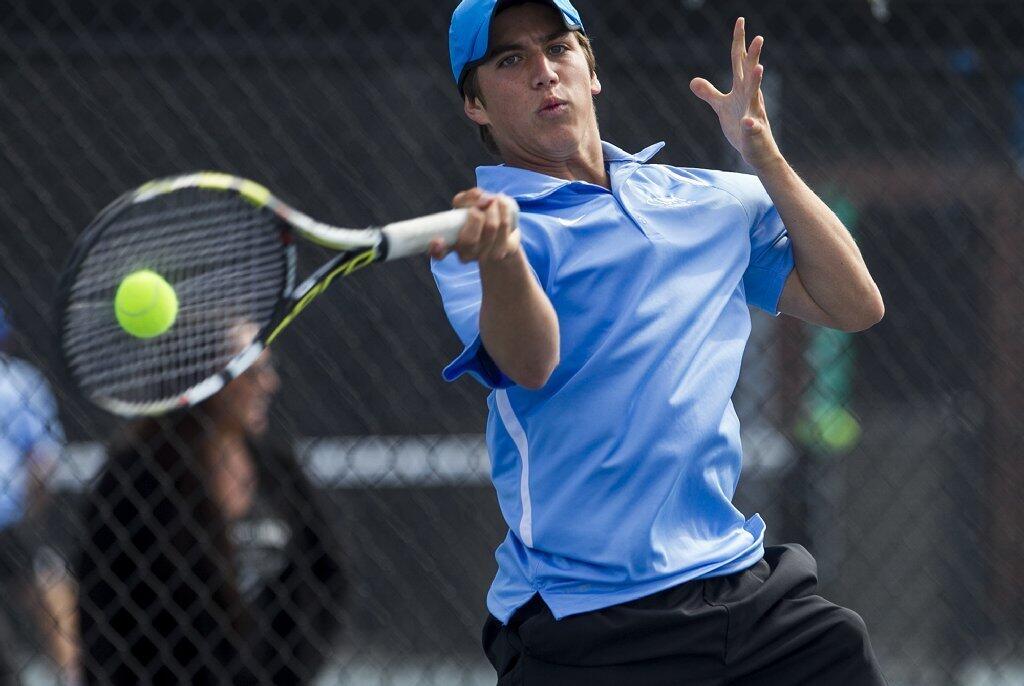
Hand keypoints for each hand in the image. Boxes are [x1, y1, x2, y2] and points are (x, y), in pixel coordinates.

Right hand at [429, 188, 521, 263]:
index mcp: (449, 244)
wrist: (501, 231)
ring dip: (492, 207)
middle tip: (480, 204)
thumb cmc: (476, 216)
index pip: (438, 253)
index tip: (437, 240)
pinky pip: (503, 226)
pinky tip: (502, 203)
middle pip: (469, 239)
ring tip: (492, 199)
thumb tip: (481, 198)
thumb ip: (466, 198)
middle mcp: (464, 254)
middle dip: (476, 215)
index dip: (436, 249)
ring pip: (490, 227)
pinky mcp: (499, 252)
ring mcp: (482, 256)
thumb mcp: (465, 204)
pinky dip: (503, 209)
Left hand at [689, 17, 781, 171]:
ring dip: (757, 81)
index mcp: (742, 89)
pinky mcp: (753, 132)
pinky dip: (751, 124)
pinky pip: (753, 127)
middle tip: (758, 37)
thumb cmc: (740, 126)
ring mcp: (754, 113)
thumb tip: (693, 80)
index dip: (739, 41)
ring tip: (759, 66)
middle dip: (753, 55)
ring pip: (756, 96)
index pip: (739, 61)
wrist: (755, 150)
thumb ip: (709, 93)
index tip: (740, 20)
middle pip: (750, 73)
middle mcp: (750, 97)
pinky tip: (748, 122)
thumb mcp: (721, 107)